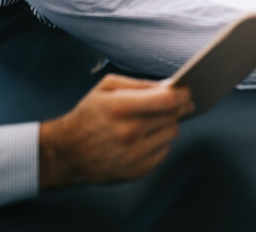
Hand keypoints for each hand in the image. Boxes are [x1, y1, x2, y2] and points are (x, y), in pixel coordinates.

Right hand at [39, 74, 192, 190]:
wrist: (68, 153)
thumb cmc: (89, 115)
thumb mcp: (106, 88)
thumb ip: (140, 84)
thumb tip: (170, 86)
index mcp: (121, 107)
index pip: (168, 100)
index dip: (183, 93)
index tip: (187, 91)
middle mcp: (129, 132)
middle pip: (173, 116)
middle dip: (179, 107)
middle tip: (180, 104)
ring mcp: (134, 154)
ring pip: (172, 133)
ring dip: (168, 124)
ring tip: (155, 121)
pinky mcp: (138, 171)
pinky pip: (165, 151)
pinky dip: (160, 142)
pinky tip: (147, 138)